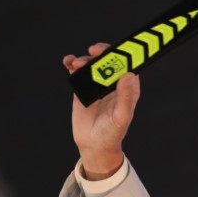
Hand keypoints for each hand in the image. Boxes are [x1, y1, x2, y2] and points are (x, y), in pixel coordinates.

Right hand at [64, 43, 140, 179]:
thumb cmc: (112, 133)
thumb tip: (129, 75)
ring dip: (84, 60)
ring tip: (76, 64)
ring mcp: (97, 85)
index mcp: (127, 89)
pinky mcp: (83, 89)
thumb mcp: (121, 117)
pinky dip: (72, 64)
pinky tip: (68, 62)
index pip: (127, 65)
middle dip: (100, 53)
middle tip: (92, 51)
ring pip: (92, 65)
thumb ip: (125, 97)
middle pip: (108, 61)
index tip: (112, 51)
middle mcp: (113, 84)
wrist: (94, 145)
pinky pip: (77, 73)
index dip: (121, 54)